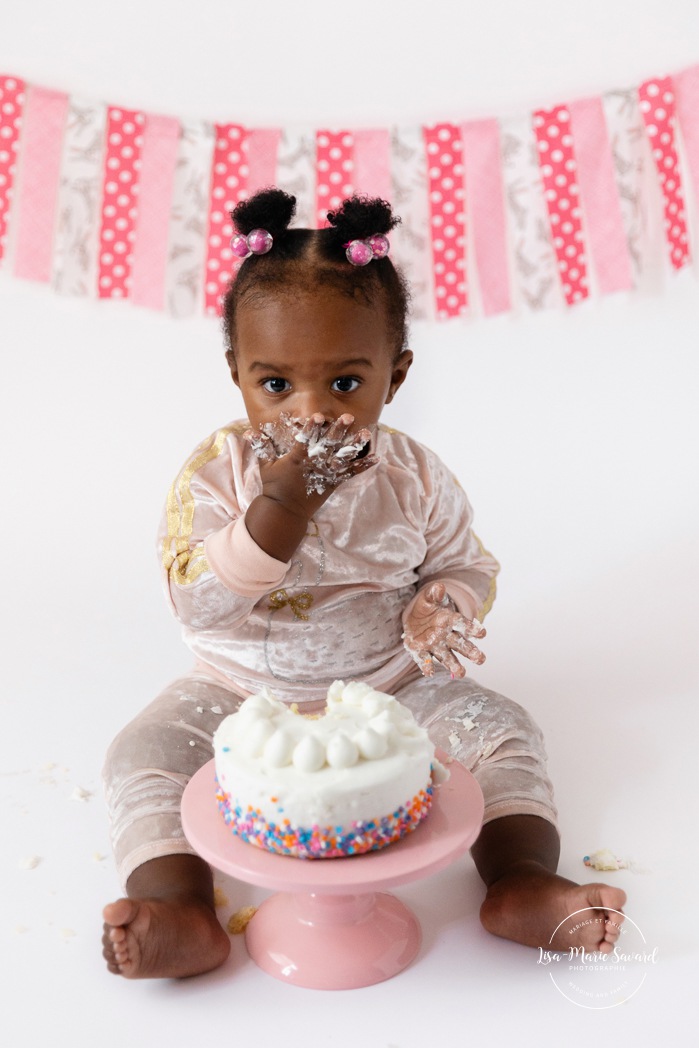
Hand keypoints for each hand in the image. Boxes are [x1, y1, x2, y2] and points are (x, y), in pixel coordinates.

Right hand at [245, 412, 377, 513]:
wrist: (284, 512)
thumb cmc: (274, 487)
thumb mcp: (265, 466)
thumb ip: (261, 447)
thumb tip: (249, 432)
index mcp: (296, 459)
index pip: (305, 441)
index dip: (312, 428)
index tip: (319, 416)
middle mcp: (313, 466)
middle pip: (328, 446)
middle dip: (338, 431)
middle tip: (348, 417)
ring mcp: (325, 475)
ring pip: (342, 457)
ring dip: (355, 445)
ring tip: (366, 433)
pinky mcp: (333, 484)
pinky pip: (351, 474)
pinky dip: (363, 466)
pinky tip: (377, 457)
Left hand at [402, 582, 485, 678]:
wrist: (415, 619)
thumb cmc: (428, 607)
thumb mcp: (429, 598)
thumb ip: (434, 594)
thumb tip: (439, 587)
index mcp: (450, 620)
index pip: (462, 624)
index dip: (472, 628)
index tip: (482, 633)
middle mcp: (446, 636)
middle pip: (460, 644)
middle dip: (470, 651)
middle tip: (481, 659)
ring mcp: (435, 645)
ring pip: (446, 656)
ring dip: (453, 665)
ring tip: (461, 673)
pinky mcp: (421, 651)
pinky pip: (425, 659)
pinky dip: (427, 666)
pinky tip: (429, 673)